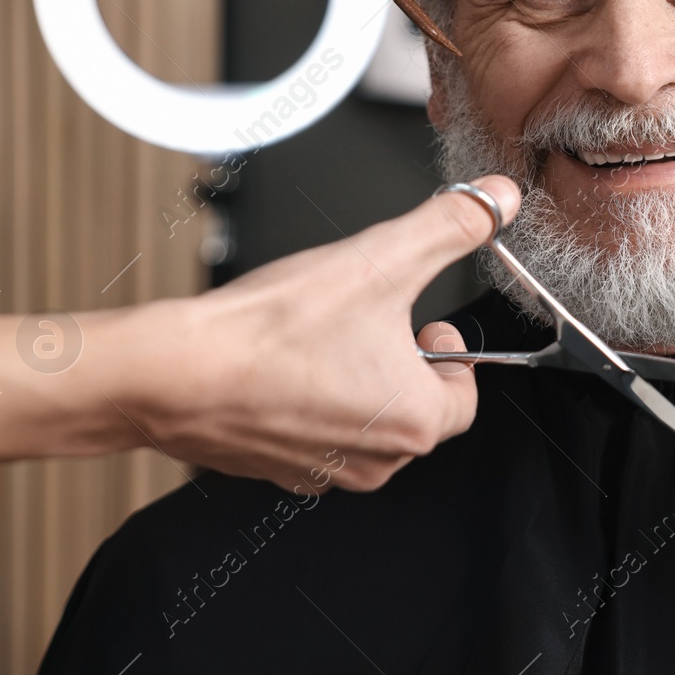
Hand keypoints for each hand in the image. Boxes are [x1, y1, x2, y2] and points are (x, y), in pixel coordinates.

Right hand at [127, 175, 517, 491]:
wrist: (176, 374)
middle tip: (367, 319)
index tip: (422, 321)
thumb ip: (451, 226)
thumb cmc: (275, 329)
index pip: (463, 397)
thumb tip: (499, 200)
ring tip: (321, 337)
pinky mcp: (274, 471)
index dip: (447, 352)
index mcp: (415, 423)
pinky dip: (306, 399)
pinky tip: (281, 363)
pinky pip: (312, 435)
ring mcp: (321, 474)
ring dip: (354, 379)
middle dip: (400, 361)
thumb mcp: (382, 258)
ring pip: (363, 421)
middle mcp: (375, 462)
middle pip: (414, 408)